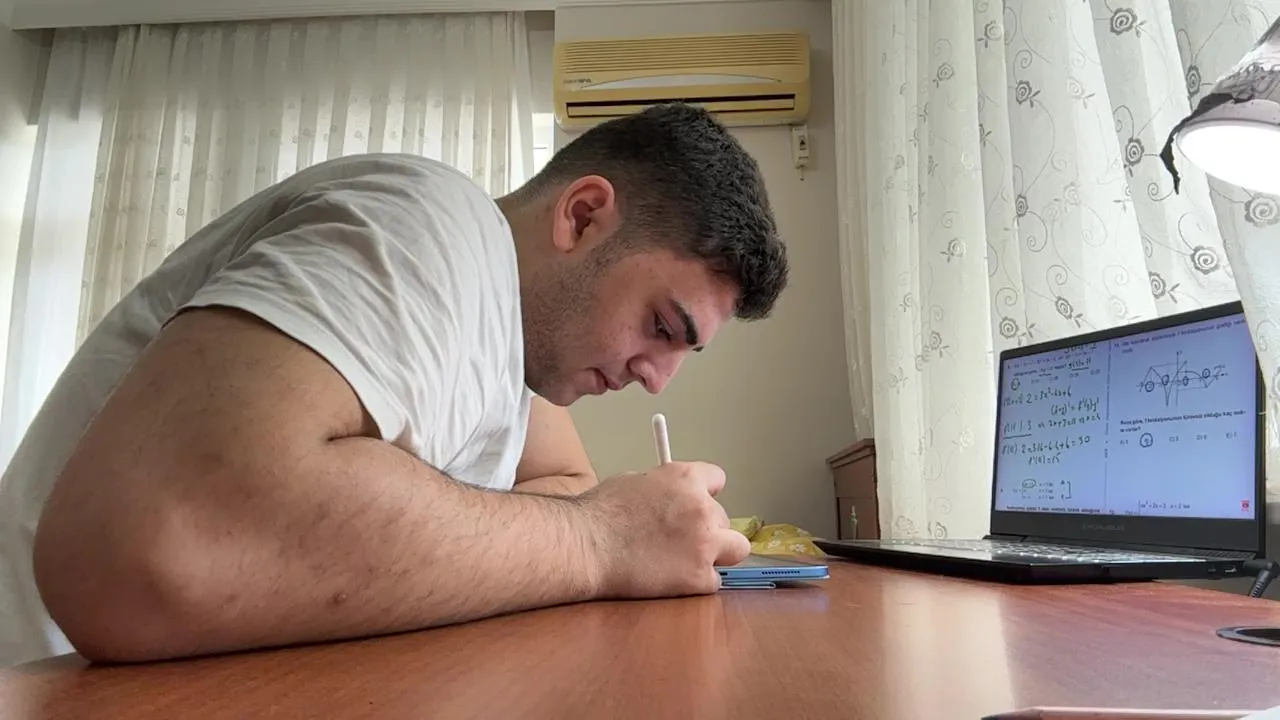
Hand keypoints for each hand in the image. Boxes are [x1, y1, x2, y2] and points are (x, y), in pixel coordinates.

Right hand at [578, 461, 750, 599]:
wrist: (586, 547)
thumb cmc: (599, 514)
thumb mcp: (634, 482)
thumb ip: (662, 488)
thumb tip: (672, 498)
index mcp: (685, 478)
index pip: (717, 479)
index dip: (706, 492)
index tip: (698, 502)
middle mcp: (702, 508)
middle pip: (725, 518)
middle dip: (707, 528)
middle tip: (683, 539)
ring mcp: (704, 544)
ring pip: (735, 549)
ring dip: (716, 554)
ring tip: (687, 560)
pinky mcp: (699, 577)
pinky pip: (714, 580)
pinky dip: (697, 582)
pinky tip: (673, 580)